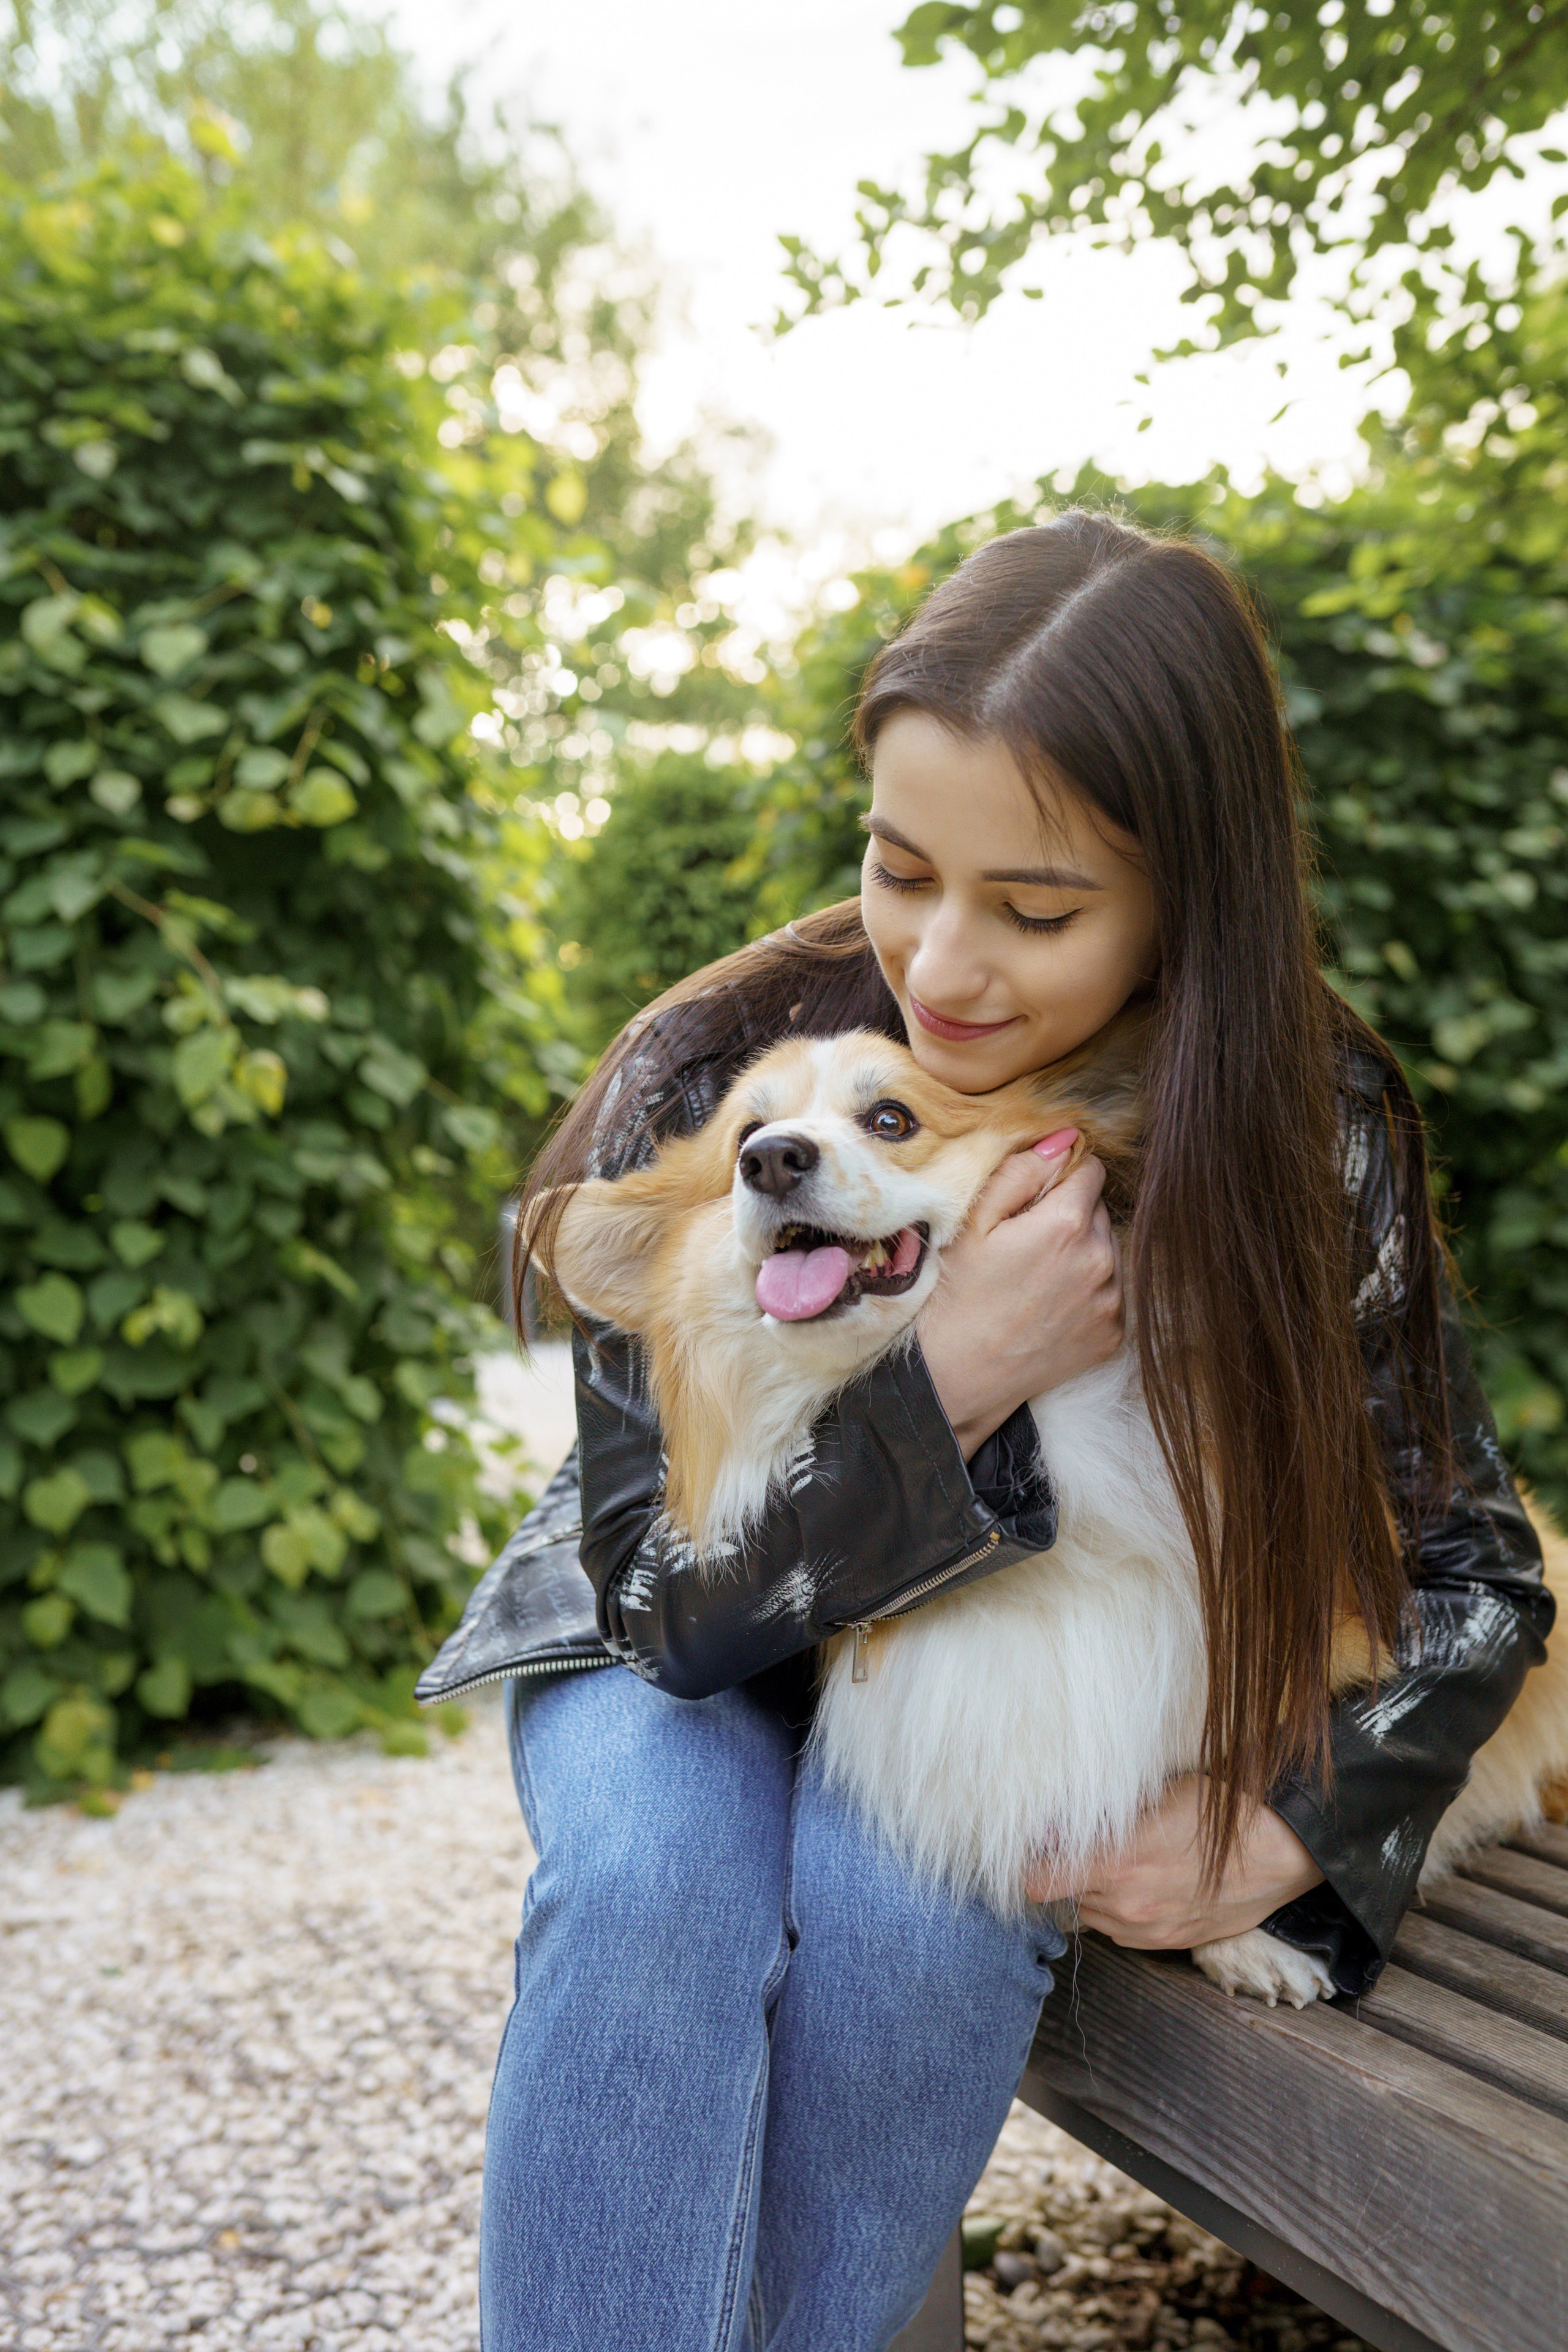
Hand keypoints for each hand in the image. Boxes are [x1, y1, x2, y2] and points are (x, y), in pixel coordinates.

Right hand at [918, 1144, 1121, 1456]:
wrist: (958, 1375)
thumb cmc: (956, 1294)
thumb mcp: (973, 1222)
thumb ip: (1022, 1172)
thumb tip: (1065, 1138)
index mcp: (1067, 1224)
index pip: (1092, 1171)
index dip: (1062, 1178)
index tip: (1035, 1200)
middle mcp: (1100, 1260)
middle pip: (1100, 1212)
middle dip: (1071, 1217)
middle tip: (1027, 1244)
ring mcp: (1110, 1301)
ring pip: (1108, 1251)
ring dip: (1083, 1254)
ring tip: (1037, 1278)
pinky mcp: (1113, 1335)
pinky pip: (1111, 1293)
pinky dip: (1088, 1292)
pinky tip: (1050, 1305)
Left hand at [1025, 1774, 1323, 1945]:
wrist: (1281, 1849)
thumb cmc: (1218, 1810)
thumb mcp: (1154, 1796)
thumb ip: (1103, 1817)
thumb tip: (1059, 1824)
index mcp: (1116, 1863)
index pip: (1037, 1882)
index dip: (1027, 1867)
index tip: (1031, 1851)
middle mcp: (1125, 1905)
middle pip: (1064, 1899)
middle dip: (1066, 1875)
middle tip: (1082, 1849)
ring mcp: (1148, 1930)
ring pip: (1092, 1917)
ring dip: (1094, 1895)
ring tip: (1121, 1866)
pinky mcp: (1169, 1943)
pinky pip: (1123, 1932)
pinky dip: (1121, 1911)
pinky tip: (1145, 1884)